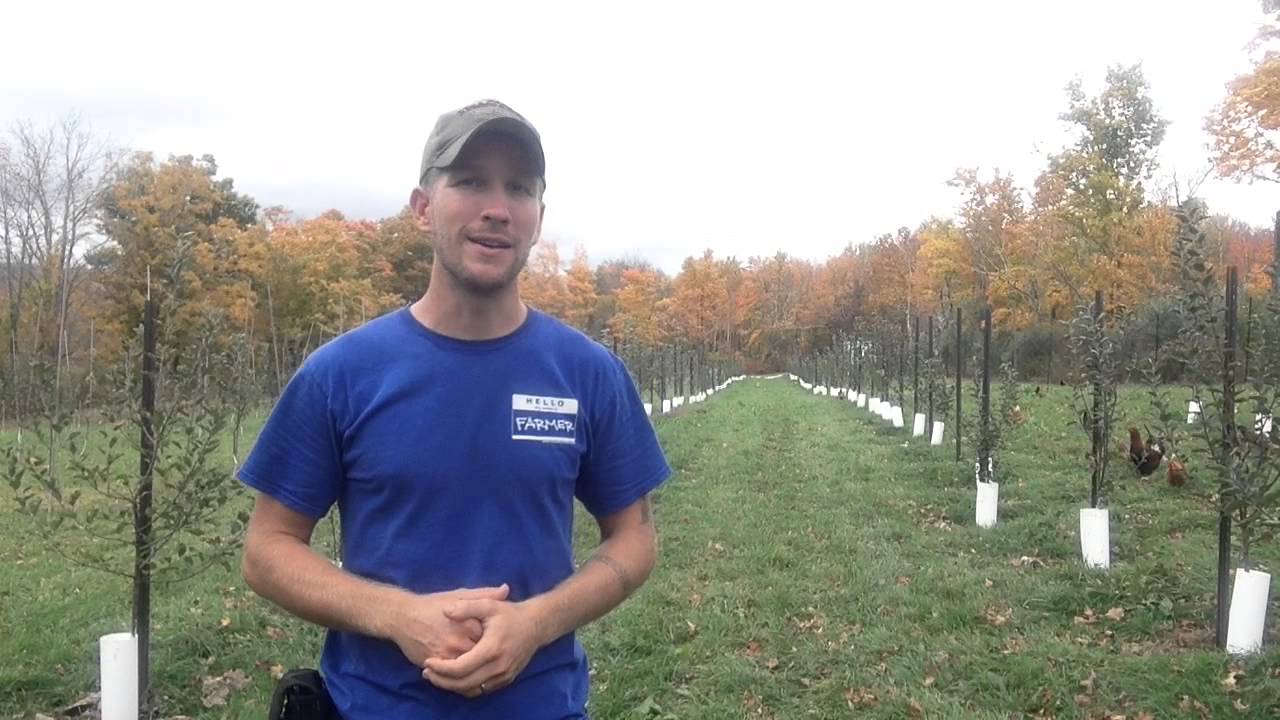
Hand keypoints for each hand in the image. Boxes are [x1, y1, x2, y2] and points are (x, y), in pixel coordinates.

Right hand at [387, 584, 509, 666]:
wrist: (403, 616)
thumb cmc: (433, 604)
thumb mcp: (460, 595)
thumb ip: (484, 594)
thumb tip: (506, 590)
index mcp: (469, 624)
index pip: (492, 638)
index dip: (497, 641)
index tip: (498, 640)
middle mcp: (459, 641)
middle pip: (481, 656)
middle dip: (487, 658)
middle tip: (490, 657)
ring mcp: (447, 655)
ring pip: (468, 670)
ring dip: (475, 671)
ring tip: (479, 667)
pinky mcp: (436, 664)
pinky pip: (453, 676)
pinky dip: (461, 678)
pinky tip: (466, 674)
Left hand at [421, 597, 545, 697]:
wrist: (536, 625)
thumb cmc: (510, 614)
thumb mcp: (488, 605)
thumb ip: (466, 607)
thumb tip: (445, 611)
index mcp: (491, 649)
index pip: (460, 668)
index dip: (441, 668)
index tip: (427, 662)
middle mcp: (498, 667)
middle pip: (463, 684)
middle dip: (442, 680)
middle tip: (427, 672)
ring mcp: (503, 676)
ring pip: (472, 690)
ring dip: (452, 687)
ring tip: (437, 677)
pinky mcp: (506, 680)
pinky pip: (481, 690)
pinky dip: (466, 687)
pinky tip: (455, 679)